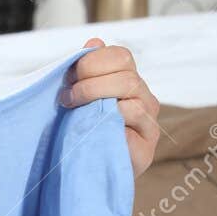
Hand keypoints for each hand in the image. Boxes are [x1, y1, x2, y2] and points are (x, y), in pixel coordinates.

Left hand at [59, 39, 160, 178]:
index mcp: (129, 82)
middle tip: (67, 97)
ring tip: (73, 111)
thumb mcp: (79, 98)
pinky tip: (91, 128)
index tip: (69, 77)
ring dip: (96, 99)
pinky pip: (133, 123)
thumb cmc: (82, 132)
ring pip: (132, 97)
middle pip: (126, 75)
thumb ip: (86, 71)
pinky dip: (109, 121)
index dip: (93, 61)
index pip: (121, 56)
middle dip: (90, 83)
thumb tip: (94, 41)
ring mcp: (149, 123)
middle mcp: (145, 99)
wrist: (87, 174)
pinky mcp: (147, 147)